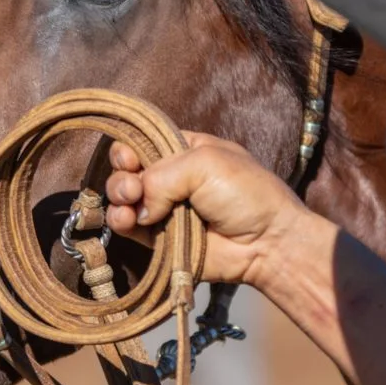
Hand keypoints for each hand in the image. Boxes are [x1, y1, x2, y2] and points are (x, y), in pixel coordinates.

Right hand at [105, 132, 309, 285]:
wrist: (267, 242)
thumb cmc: (246, 193)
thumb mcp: (205, 163)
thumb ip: (161, 175)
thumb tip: (138, 205)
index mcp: (185, 150)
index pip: (144, 142)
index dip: (130, 148)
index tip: (131, 158)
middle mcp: (171, 177)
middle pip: (127, 170)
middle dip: (122, 175)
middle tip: (134, 187)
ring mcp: (164, 209)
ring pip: (122, 199)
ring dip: (118, 198)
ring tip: (130, 203)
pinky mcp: (160, 239)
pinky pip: (129, 228)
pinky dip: (121, 222)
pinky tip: (128, 220)